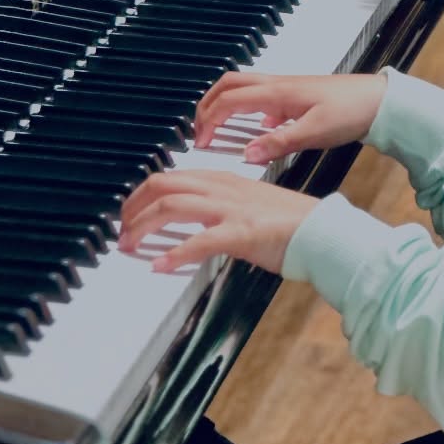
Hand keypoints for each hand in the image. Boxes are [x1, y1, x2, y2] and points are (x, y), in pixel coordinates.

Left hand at [118, 170, 314, 274]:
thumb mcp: (249, 205)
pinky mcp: (240, 234)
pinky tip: (160, 266)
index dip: (143, 194)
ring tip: (129, 246)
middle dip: (133, 207)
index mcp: (224, 180)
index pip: (172, 177)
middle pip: (163, 185)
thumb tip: (197, 222)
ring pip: (172, 206)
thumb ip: (222, 208)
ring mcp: (230, 210)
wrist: (321, 232)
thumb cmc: (291, 223)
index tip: (130, 213)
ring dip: (143, 227)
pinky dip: (174, 254)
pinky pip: (199, 242)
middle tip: (121, 229)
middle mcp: (223, 189)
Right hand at [194, 71, 386, 160]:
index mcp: (277, 92)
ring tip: (217, 128)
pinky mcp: (295, 96)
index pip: (229, 100)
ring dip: (224, 104)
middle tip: (198, 131)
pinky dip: (246, 110)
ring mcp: (286, 88)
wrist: (378, 100)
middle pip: (228, 85)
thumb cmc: (352, 109)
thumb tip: (247, 153)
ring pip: (242, 87)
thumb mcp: (314, 132)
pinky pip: (260, 96)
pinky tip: (256, 131)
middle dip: (207, 105)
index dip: (209, 120)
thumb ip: (278, 143)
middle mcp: (278, 85)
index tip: (200, 142)